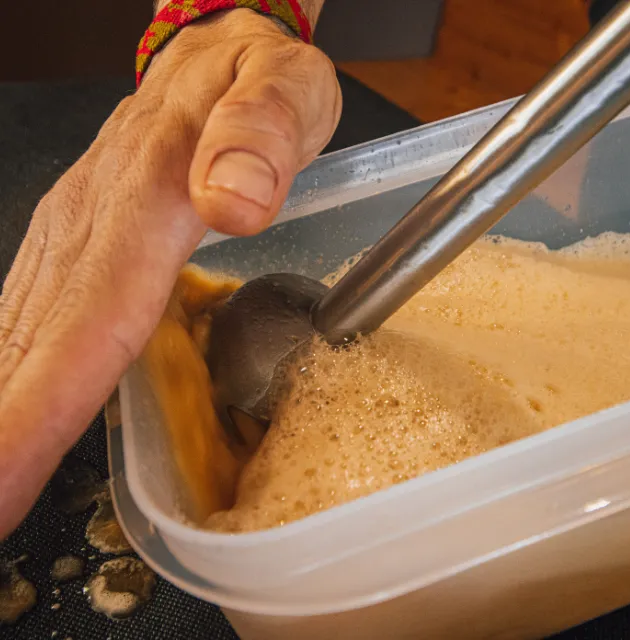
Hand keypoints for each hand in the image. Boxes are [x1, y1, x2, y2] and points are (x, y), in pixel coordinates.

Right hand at [0, 8, 340, 538]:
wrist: (214, 54)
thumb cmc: (256, 81)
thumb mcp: (284, 88)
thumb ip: (259, 134)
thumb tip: (232, 201)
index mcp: (149, 193)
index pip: (93, 317)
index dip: (45, 406)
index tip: (4, 480)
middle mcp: (93, 222)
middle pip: (41, 345)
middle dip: (5, 437)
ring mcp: (77, 236)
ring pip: (26, 335)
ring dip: (6, 415)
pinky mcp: (79, 246)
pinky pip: (39, 319)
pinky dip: (20, 376)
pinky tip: (14, 416)